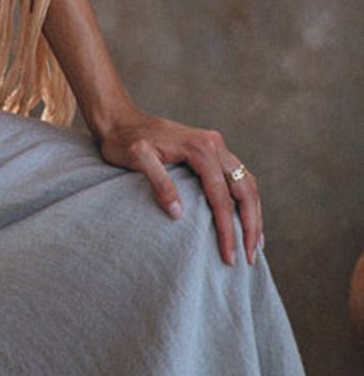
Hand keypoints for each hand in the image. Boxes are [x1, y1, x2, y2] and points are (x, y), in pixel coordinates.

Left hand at [94, 110, 261, 266]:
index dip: (227, 229)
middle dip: (251, 225)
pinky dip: (247, 199)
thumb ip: (159, 182)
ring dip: (254, 213)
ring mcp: (215, 145)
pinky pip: (239, 176)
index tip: (229, 257)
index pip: (221, 197)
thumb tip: (178, 212)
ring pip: (247, 182)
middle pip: (244, 189)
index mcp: (200, 148)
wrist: (120, 119)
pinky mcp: (211, 149)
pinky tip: (246, 218)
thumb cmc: (125, 141)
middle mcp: (214, 144)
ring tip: (255, 244)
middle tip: (250, 257)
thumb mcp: (136, 158)